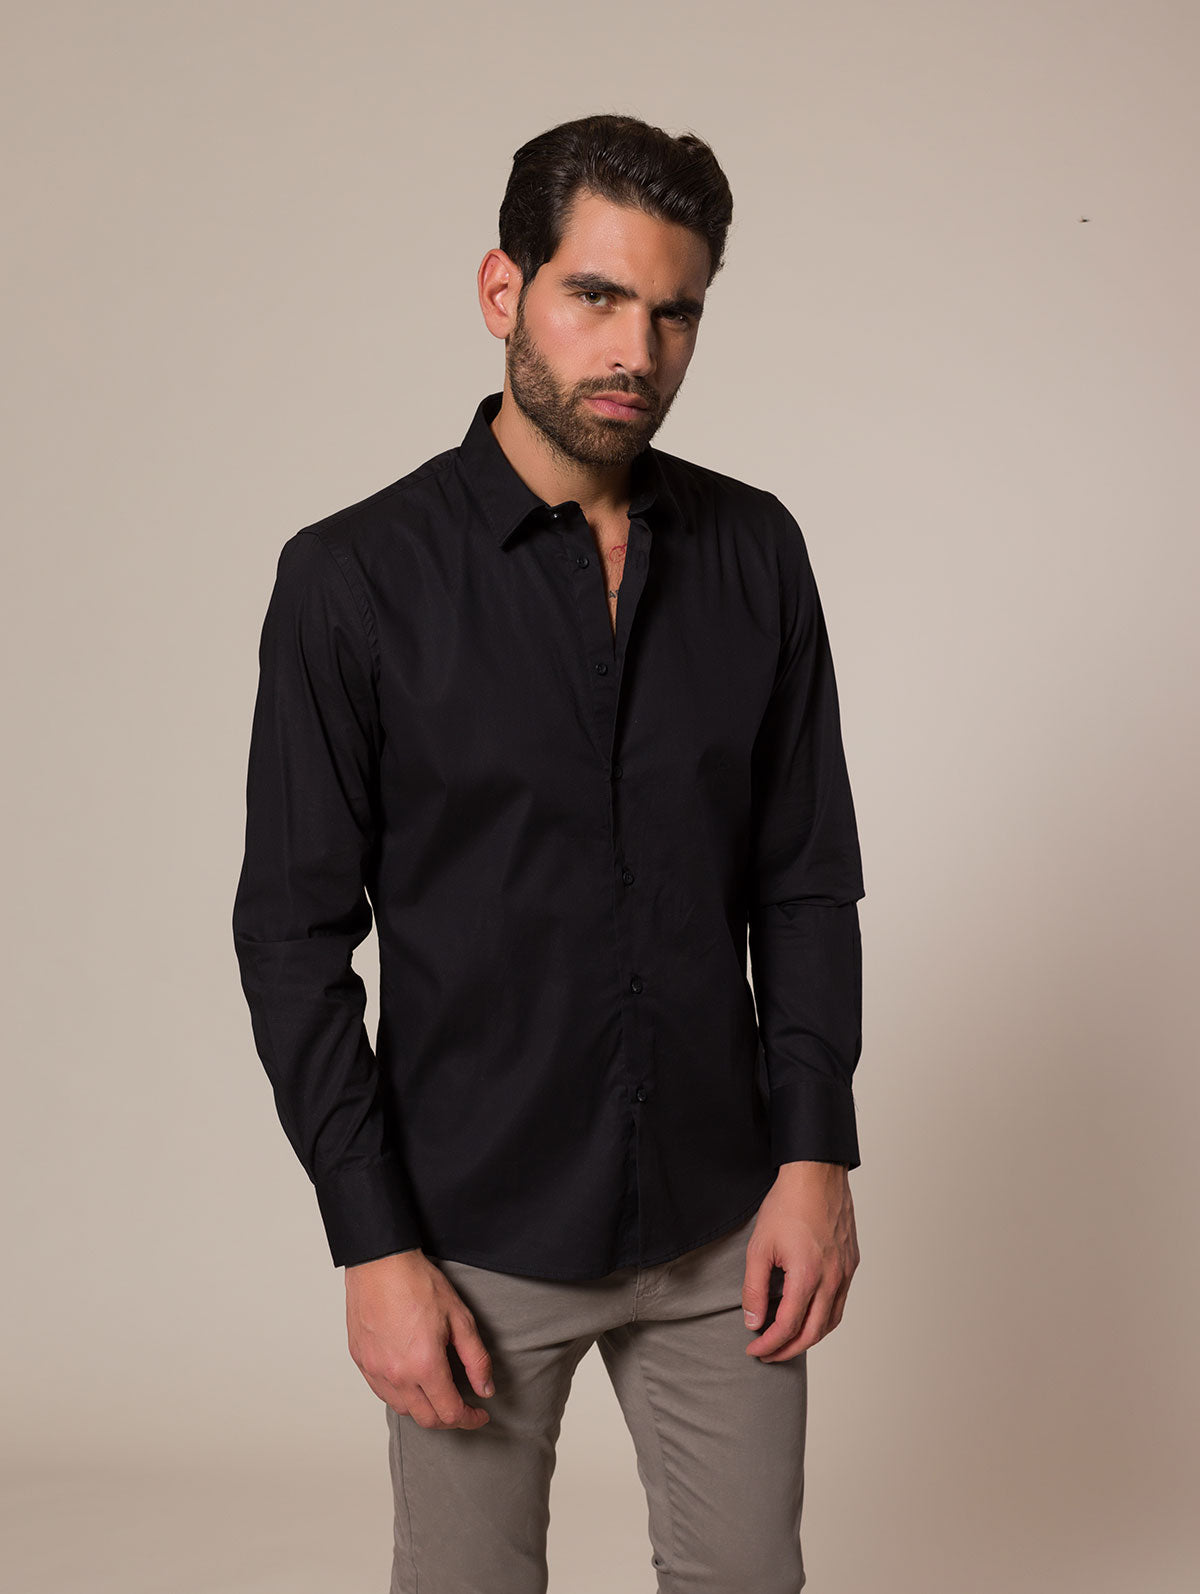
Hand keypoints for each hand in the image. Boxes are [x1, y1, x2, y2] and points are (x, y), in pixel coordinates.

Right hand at [345, 1249, 494, 1430]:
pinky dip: (401, 1395)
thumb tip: (485, 1389)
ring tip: (438, 1390)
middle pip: (426, 1419)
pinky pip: (382, 1392)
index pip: (450, 1413)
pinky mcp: (362, 1361)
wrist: (380, 1263)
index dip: (470, 1419)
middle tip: (463, 1406)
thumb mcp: (460, 1318)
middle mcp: (396, 1375)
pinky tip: (412, 1379)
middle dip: (449, 1418)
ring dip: (424, 1408)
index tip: (480, 1413)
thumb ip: (476, 1359)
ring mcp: (375, 1370)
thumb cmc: (418, 1283)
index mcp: (424, 1365)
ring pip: (403, 1409)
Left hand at [742, 1161, 858, 1362]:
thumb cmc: (786, 1205)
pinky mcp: (851, 1263)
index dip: (768, 1344)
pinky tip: (807, 1314)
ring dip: (808, 1337)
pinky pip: (840, 1302)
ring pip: (830, 1322)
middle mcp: (832, 1279)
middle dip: (787, 1350)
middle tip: (767, 1354)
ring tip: (786, 1340)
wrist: (816, 1175)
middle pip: (812, 1333)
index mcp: (808, 1276)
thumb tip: (754, 1322)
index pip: (788, 1327)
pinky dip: (823, 1318)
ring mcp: (846, 1272)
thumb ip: (754, 1289)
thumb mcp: (759, 1247)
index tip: (753, 1349)